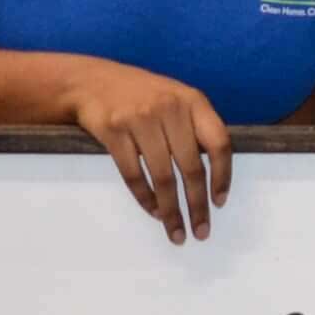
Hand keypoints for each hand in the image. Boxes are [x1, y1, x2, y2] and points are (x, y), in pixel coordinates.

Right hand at [60, 58, 231, 243]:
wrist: (92, 81)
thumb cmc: (142, 95)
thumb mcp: (176, 99)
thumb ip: (195, 127)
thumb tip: (214, 175)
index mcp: (193, 101)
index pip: (218, 143)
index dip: (223, 176)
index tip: (220, 202)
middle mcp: (170, 108)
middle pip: (191, 167)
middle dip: (197, 205)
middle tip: (201, 232)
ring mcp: (140, 119)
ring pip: (163, 176)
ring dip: (171, 210)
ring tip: (177, 232)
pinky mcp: (113, 131)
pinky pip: (134, 174)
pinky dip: (145, 198)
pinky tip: (153, 212)